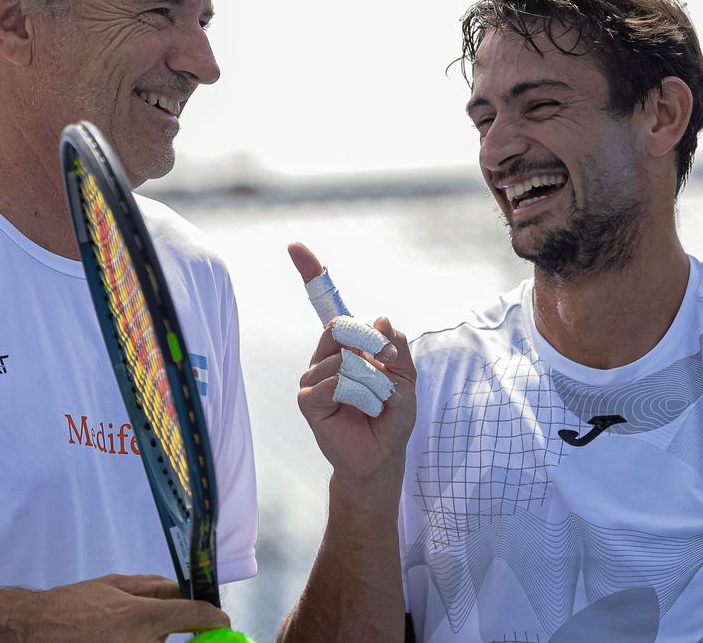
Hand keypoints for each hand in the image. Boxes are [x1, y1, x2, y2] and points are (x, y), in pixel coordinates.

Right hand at [0, 573, 229, 642]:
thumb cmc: (75, 604)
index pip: (195, 616)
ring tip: (120, 626)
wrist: (38, 629)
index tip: (222, 620)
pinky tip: (116, 634)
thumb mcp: (118, 585)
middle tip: (154, 617)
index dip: (215, 617)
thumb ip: (155, 587)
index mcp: (143, 618)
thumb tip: (181, 590)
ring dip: (153, 637)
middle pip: (176, 636)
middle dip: (174, 626)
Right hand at [289, 242, 416, 502]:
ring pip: (346, 362)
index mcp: (348, 344)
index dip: (311, 272)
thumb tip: (380, 318)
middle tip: (389, 370)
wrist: (381, 456)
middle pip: (343, 327)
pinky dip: (357, 397)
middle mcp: (326, 354)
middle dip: (374, 348)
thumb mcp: (407, 377)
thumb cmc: (392, 416)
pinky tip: (357, 411)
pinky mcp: (308, 400)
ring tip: (375, 403)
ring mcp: (314, 376)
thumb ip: (397, 347)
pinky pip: (333, 384)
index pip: (326, 304)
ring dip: (374, 384)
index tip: (295, 246)